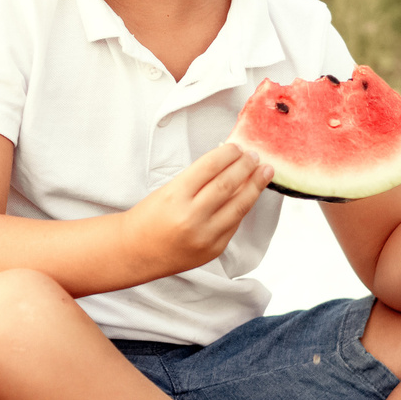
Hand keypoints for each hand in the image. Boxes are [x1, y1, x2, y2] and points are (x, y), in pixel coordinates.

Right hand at [121, 143, 272, 279]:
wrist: (136, 252)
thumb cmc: (148, 218)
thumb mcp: (167, 191)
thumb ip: (197, 180)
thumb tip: (229, 164)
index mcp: (175, 196)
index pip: (209, 167)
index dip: (227, 154)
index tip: (238, 147)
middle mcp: (191, 217)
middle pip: (227, 184)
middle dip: (245, 167)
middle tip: (255, 156)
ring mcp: (205, 236)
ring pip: (239, 205)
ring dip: (255, 186)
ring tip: (264, 172)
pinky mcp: (213, 249)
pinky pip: (235, 224)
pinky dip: (243, 207)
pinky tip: (249, 195)